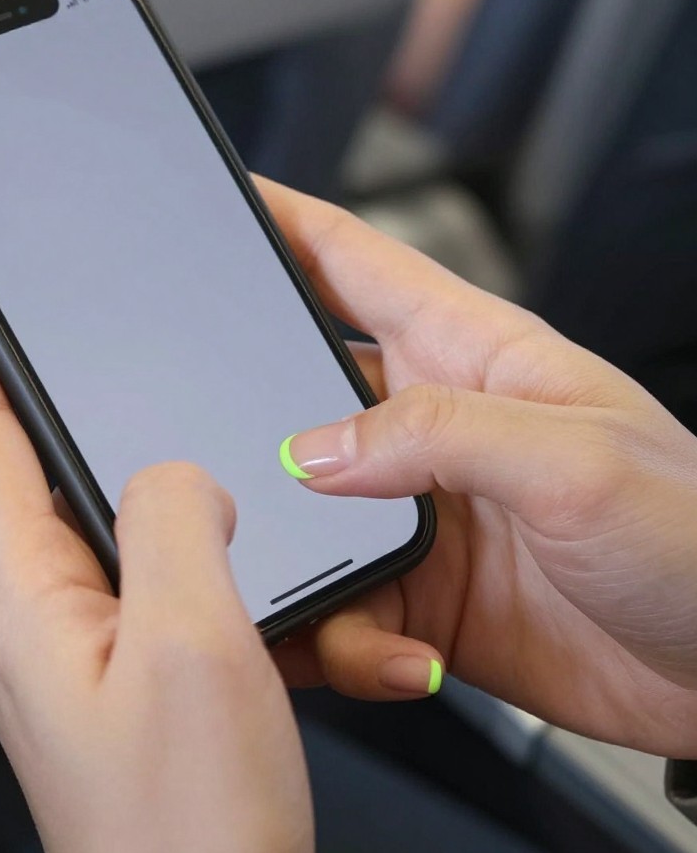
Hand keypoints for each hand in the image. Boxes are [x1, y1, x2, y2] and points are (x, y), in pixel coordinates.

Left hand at [0, 235, 313, 852]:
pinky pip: (135, 565)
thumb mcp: (194, 644)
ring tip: (92, 388)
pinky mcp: (123, 675)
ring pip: (78, 511)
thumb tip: (177, 472)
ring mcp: (75, 650)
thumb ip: (173, 520)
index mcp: (23, 603)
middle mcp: (33, 621)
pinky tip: (196, 515)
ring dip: (89, 447)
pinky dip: (164, 522)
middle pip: (6, 462)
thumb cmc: (191, 837)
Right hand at [261, 179, 696, 758]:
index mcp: (474, 352)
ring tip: (313, 586)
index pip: (356, 261)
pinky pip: (342, 606)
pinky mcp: (422, 596)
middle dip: (248, 409)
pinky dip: (339, 637)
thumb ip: (436, 436)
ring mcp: (423, 512)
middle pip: (302, 388)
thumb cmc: (696, 536)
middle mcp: (435, 425)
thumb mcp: (573, 460)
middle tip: (205, 440)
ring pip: (305, 511)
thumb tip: (313, 448)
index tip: (219, 198)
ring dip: (292, 552)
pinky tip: (390, 655)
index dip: (283, 221)